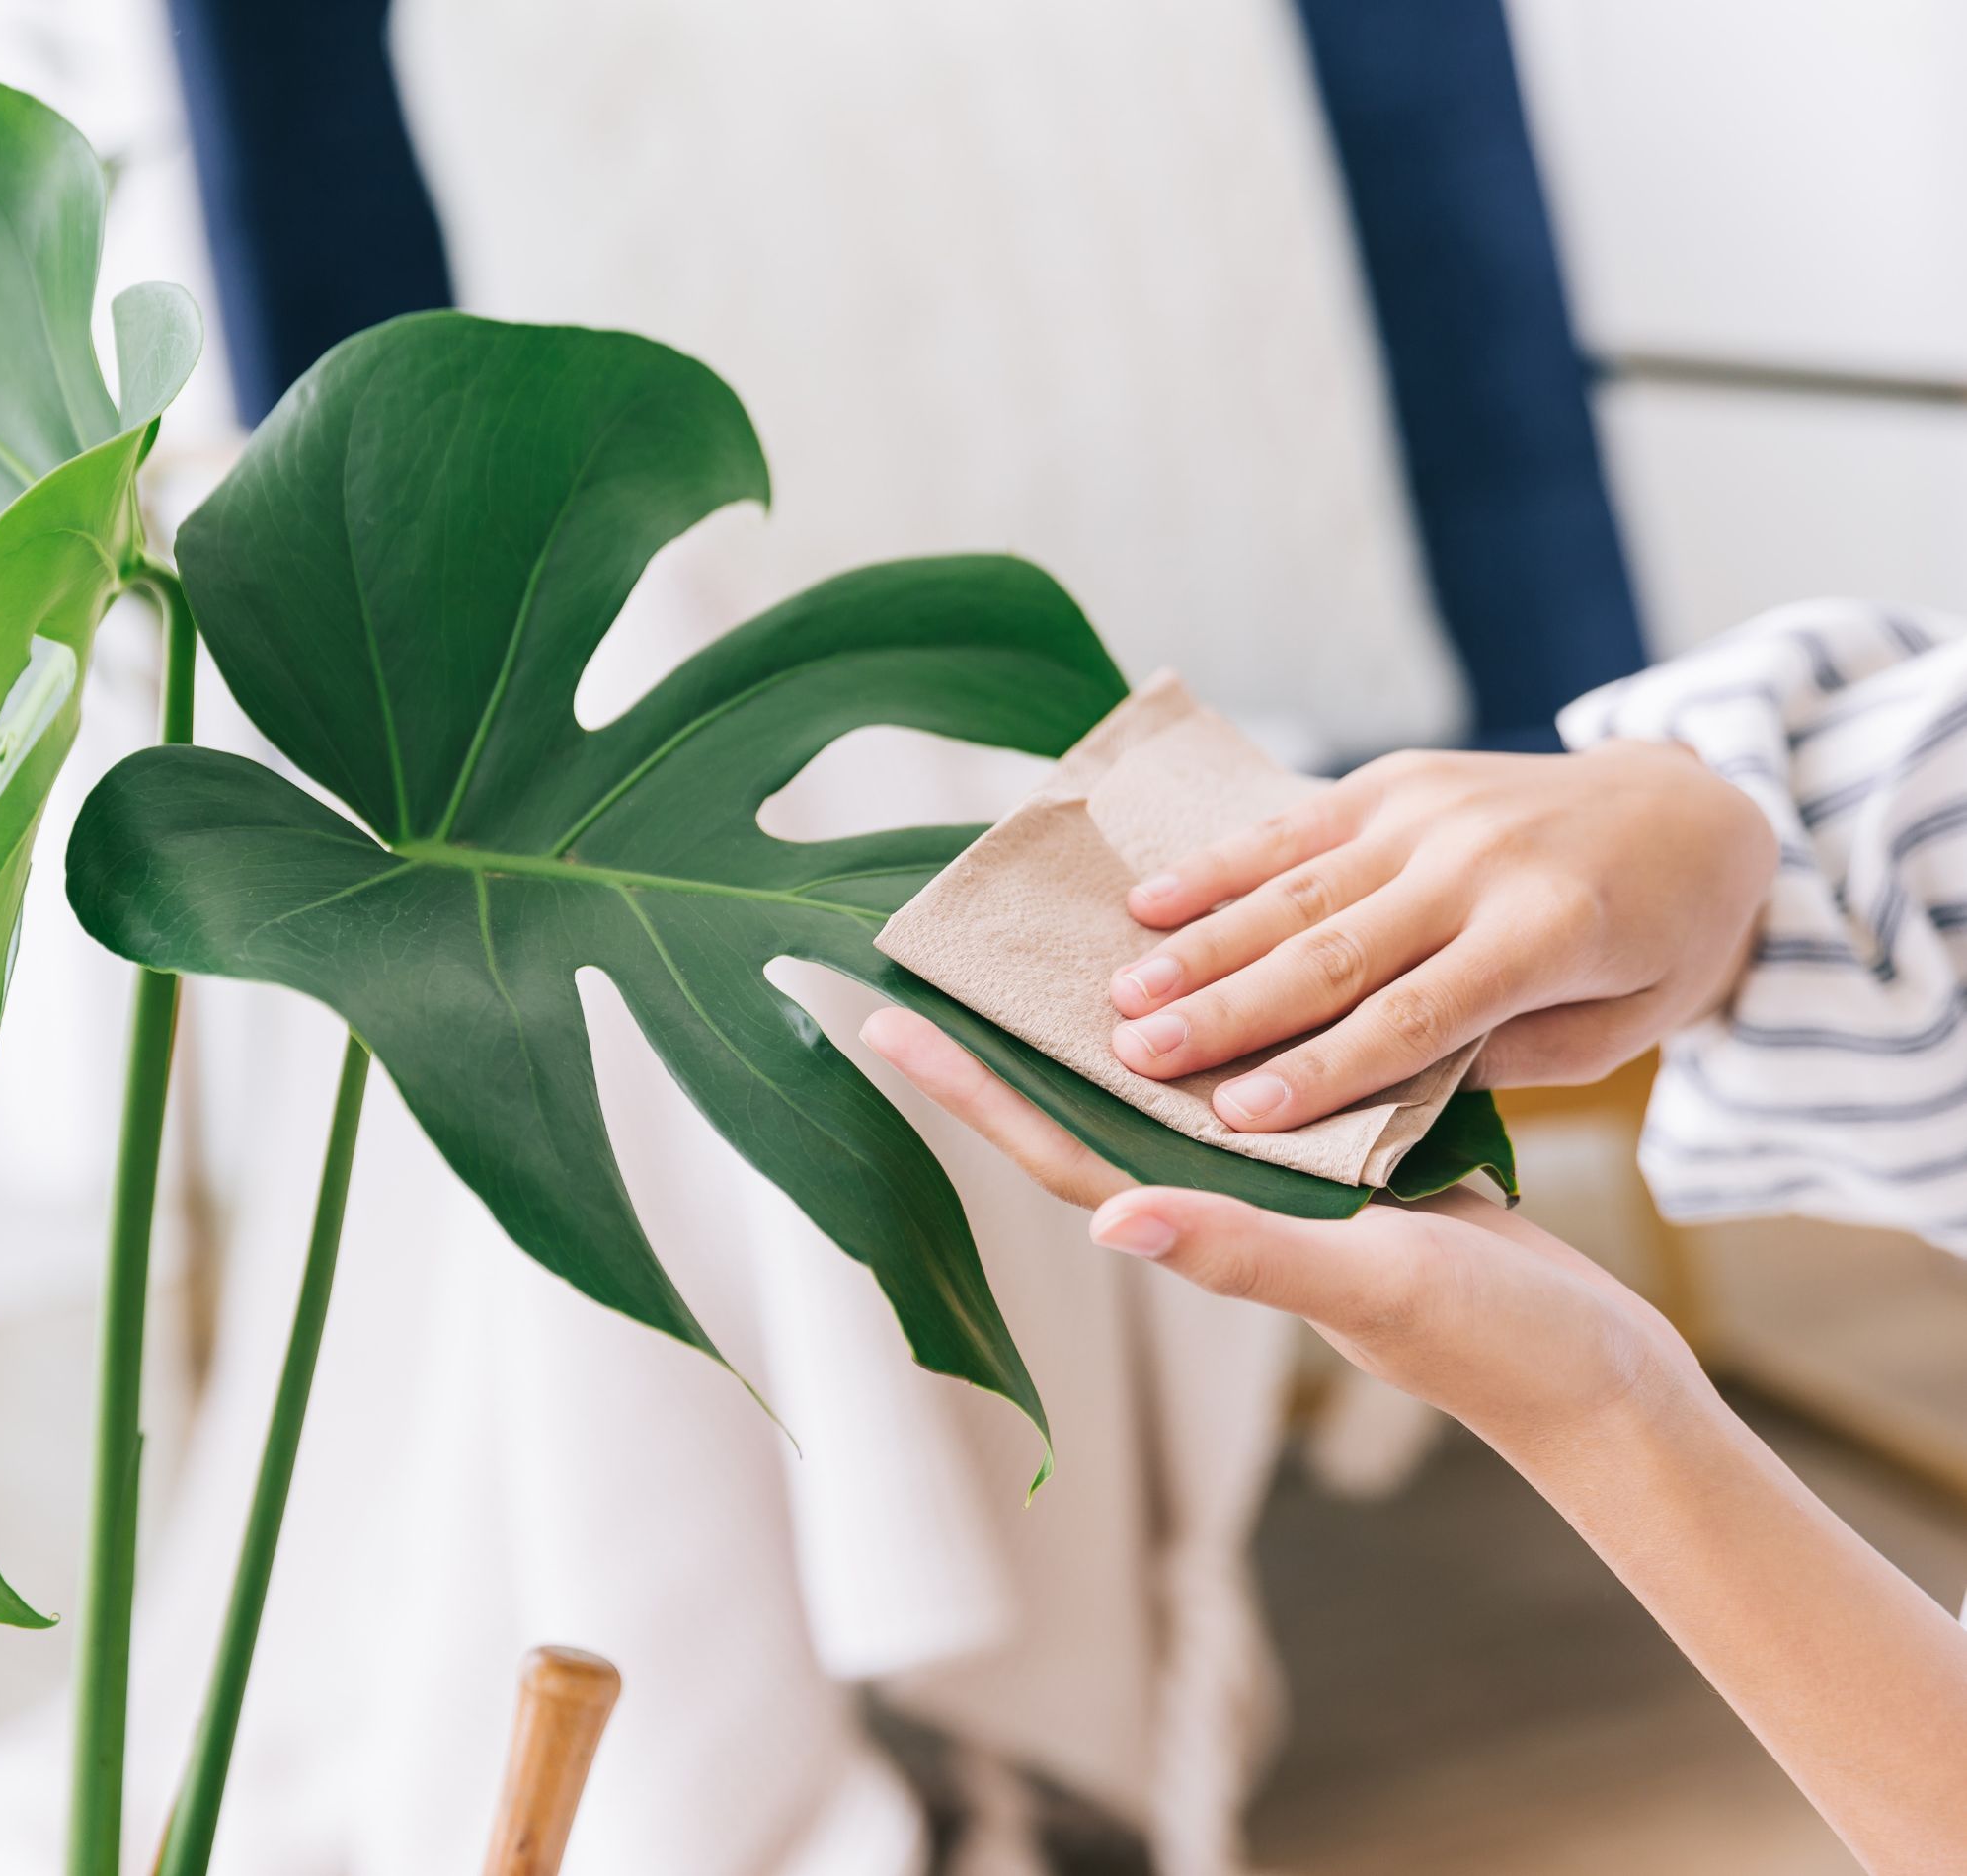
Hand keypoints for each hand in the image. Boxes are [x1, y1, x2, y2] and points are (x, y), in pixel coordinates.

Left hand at [862, 1006, 1697, 1456]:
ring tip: (1044, 944)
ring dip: (1099, 1027)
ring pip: (1162, 1093)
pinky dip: (1212, 1026)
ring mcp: (1280, 1185)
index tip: (889, 1022)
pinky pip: (1250, 1082)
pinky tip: (1206, 974)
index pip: (1060, 1152)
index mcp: (1207, 1229)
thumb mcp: (1367, 1284)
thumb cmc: (1489, 1345)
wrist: (1595, 1375)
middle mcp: (1224, 1204)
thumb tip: (1112, 1219)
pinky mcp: (1343, 1162)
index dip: (974, 1093)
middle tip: (937, 957)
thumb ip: (1244, 1253)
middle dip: (1010, 1044)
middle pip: (1088, 1112)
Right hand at [1103, 740, 1777, 1130]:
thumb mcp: (1618, 1027)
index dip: (1321, 1071)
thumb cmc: (1659, 944)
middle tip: (1136, 1057)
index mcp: (1548, 935)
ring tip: (1121, 993)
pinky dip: (1219, 865)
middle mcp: (1479, 864)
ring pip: (1298, 889)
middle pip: (1333, 953)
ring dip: (1201, 945)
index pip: (1414, 1019)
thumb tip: (1377, 1093)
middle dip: (1226, 1011)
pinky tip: (1147, 902)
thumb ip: (1501, 1056)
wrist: (1697, 805)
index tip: (1235, 1118)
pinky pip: (1297, 827)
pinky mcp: (1400, 780)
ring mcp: (1433, 812)